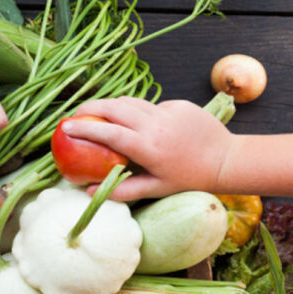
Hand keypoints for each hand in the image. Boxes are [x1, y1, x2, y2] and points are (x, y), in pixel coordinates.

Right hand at [62, 96, 233, 199]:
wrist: (227, 159)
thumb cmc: (189, 179)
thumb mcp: (155, 189)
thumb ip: (121, 190)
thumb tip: (88, 191)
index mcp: (148, 147)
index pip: (108, 133)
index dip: (84, 128)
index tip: (65, 127)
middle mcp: (155, 125)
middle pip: (114, 107)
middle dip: (90, 108)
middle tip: (74, 115)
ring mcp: (167, 111)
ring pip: (129, 101)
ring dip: (109, 105)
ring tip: (95, 114)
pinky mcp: (177, 104)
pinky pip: (148, 105)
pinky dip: (134, 110)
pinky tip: (132, 121)